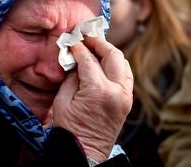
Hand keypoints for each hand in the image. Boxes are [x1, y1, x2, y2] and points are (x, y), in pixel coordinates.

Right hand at [52, 36, 132, 162]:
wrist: (85, 153)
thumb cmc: (69, 129)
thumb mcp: (63, 100)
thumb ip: (72, 76)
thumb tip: (77, 58)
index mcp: (99, 91)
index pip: (89, 59)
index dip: (79, 48)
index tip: (72, 41)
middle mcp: (117, 91)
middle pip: (113, 55)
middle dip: (99, 43)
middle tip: (87, 37)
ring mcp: (126, 96)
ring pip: (123, 64)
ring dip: (110, 52)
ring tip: (96, 47)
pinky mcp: (127, 101)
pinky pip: (125, 75)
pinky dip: (116, 65)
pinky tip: (105, 62)